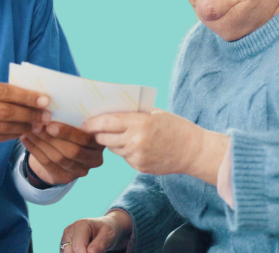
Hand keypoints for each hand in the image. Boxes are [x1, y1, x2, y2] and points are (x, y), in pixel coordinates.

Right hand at [0, 76, 47, 169]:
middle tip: (47, 115)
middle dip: (30, 112)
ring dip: (25, 126)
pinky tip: (22, 132)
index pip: (3, 91)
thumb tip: (26, 96)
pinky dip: (13, 135)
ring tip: (38, 125)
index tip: (45, 99)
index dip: (27, 96)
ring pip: (4, 125)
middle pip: (6, 109)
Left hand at [22, 121, 105, 183]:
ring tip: (27, 129)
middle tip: (35, 125)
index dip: (67, 132)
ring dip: (40, 142)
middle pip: (71, 151)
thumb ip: (69, 116)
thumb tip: (48, 105)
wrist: (60, 151)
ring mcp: (81, 171)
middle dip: (50, 137)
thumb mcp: (74, 122)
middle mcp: (94, 159)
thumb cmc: (68, 130)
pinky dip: (34, 149)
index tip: (49, 123)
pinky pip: (47, 164)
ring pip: (58, 158)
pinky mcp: (66, 178)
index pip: (85, 139)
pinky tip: (25, 138)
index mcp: (99, 142)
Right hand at [62, 209, 132, 252]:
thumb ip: (99, 245)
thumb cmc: (107, 231)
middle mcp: (70, 230)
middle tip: (95, 252)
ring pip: (66, 252)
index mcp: (80, 225)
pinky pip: (66, 252)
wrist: (104, 229)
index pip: (78, 247)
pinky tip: (85, 251)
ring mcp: (66, 237)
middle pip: (69, 251)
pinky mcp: (65, 243)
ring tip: (92, 250)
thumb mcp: (108, 236)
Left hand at [84, 110, 227, 181]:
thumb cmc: (175, 127)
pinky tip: (136, 146)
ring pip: (113, 148)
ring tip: (119, 135)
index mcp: (139, 123)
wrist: (195, 151)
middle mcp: (136, 140)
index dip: (91, 123)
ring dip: (112, 142)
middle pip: (104, 138)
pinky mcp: (140, 166)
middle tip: (93, 129)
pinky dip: (125, 151)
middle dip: (98, 134)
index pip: (106, 122)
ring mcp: (138, 156)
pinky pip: (125, 157)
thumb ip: (131, 113)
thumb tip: (106, 111)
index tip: (84, 122)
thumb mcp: (153, 113)